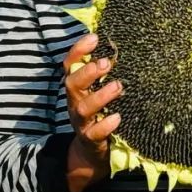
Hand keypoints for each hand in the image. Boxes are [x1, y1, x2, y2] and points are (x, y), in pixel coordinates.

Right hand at [62, 33, 122, 191]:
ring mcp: (81, 122)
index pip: (70, 65)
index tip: (94, 37)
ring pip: (84, 108)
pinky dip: (105, 125)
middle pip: (72, 84)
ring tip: (118, 86)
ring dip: (100, 96)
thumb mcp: (97, 92)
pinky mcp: (90, 140)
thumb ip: (104, 74)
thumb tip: (121, 46)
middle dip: (88, 72)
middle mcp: (76, 103)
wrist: (91, 153)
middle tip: (107, 63)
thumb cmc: (99, 114)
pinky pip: (94, 133)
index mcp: (77, 88)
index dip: (78, 51)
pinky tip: (117, 118)